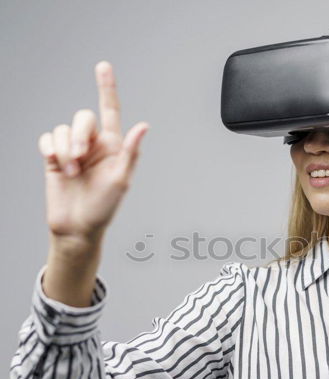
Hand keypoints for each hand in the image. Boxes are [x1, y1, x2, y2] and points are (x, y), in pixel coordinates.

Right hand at [38, 61, 149, 244]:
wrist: (77, 227)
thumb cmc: (104, 207)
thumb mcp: (121, 181)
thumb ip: (130, 152)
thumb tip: (144, 126)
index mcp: (114, 146)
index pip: (110, 111)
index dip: (107, 88)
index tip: (103, 66)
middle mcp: (94, 144)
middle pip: (83, 117)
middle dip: (79, 135)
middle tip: (80, 159)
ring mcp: (73, 150)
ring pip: (63, 128)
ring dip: (65, 148)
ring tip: (72, 172)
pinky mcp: (55, 158)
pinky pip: (47, 138)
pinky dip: (50, 148)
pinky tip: (55, 162)